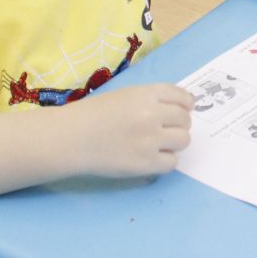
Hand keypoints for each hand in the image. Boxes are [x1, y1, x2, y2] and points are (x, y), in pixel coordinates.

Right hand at [69, 83, 193, 177]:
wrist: (70, 138)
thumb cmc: (93, 114)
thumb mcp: (125, 95)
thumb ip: (151, 99)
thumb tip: (183, 105)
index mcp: (147, 94)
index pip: (182, 97)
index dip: (185, 104)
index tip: (184, 110)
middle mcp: (152, 115)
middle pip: (185, 119)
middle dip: (178, 124)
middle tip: (165, 130)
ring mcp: (150, 140)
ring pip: (183, 140)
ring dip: (175, 142)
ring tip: (159, 144)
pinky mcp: (146, 163)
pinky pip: (172, 162)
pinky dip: (165, 160)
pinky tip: (152, 157)